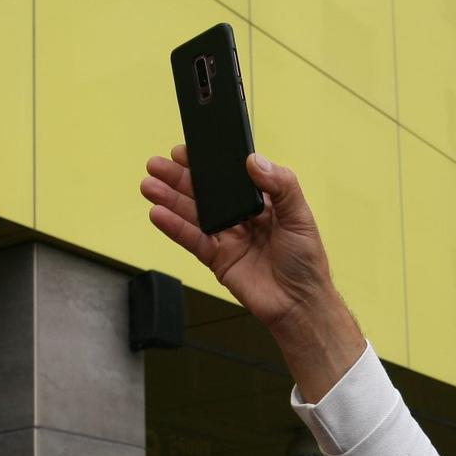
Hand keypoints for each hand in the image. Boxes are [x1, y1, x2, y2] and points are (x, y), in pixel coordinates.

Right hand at [141, 147, 334, 335]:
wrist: (300, 305)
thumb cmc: (307, 262)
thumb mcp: (300, 216)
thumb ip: (281, 185)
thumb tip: (255, 161)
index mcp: (262, 202)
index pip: (230, 177)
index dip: (209, 164)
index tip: (186, 150)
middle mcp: (241, 217)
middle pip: (205, 193)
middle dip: (180, 178)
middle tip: (157, 165)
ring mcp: (227, 238)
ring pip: (193, 214)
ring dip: (170, 199)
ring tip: (149, 185)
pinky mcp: (217, 260)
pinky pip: (192, 240)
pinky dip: (174, 228)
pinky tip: (158, 214)